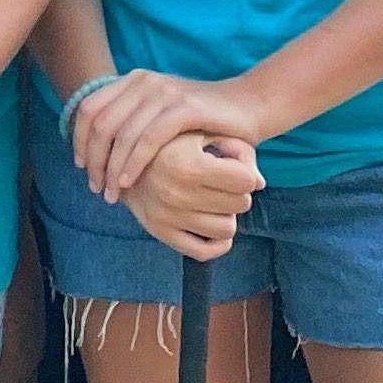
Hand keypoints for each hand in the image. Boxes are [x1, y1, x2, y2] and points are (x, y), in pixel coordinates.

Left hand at [69, 67, 250, 212]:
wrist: (249, 106)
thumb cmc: (203, 119)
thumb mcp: (161, 115)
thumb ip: (132, 122)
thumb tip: (92, 148)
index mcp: (134, 80)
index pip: (88, 108)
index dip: (78, 140)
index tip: (81, 167)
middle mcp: (144, 81)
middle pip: (99, 124)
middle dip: (93, 160)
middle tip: (97, 188)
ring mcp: (164, 92)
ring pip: (121, 134)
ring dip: (110, 168)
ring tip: (112, 194)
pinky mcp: (184, 107)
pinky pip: (148, 138)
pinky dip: (133, 163)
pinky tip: (128, 182)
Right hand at [129, 129, 260, 262]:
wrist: (121, 154)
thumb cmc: (171, 139)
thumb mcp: (201, 130)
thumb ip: (236, 147)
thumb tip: (260, 183)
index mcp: (187, 164)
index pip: (245, 181)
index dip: (244, 170)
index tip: (231, 162)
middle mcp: (176, 194)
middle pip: (240, 204)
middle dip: (237, 191)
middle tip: (221, 181)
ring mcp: (167, 217)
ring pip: (227, 229)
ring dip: (227, 214)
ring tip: (213, 200)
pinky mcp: (160, 232)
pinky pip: (203, 252)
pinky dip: (216, 243)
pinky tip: (212, 225)